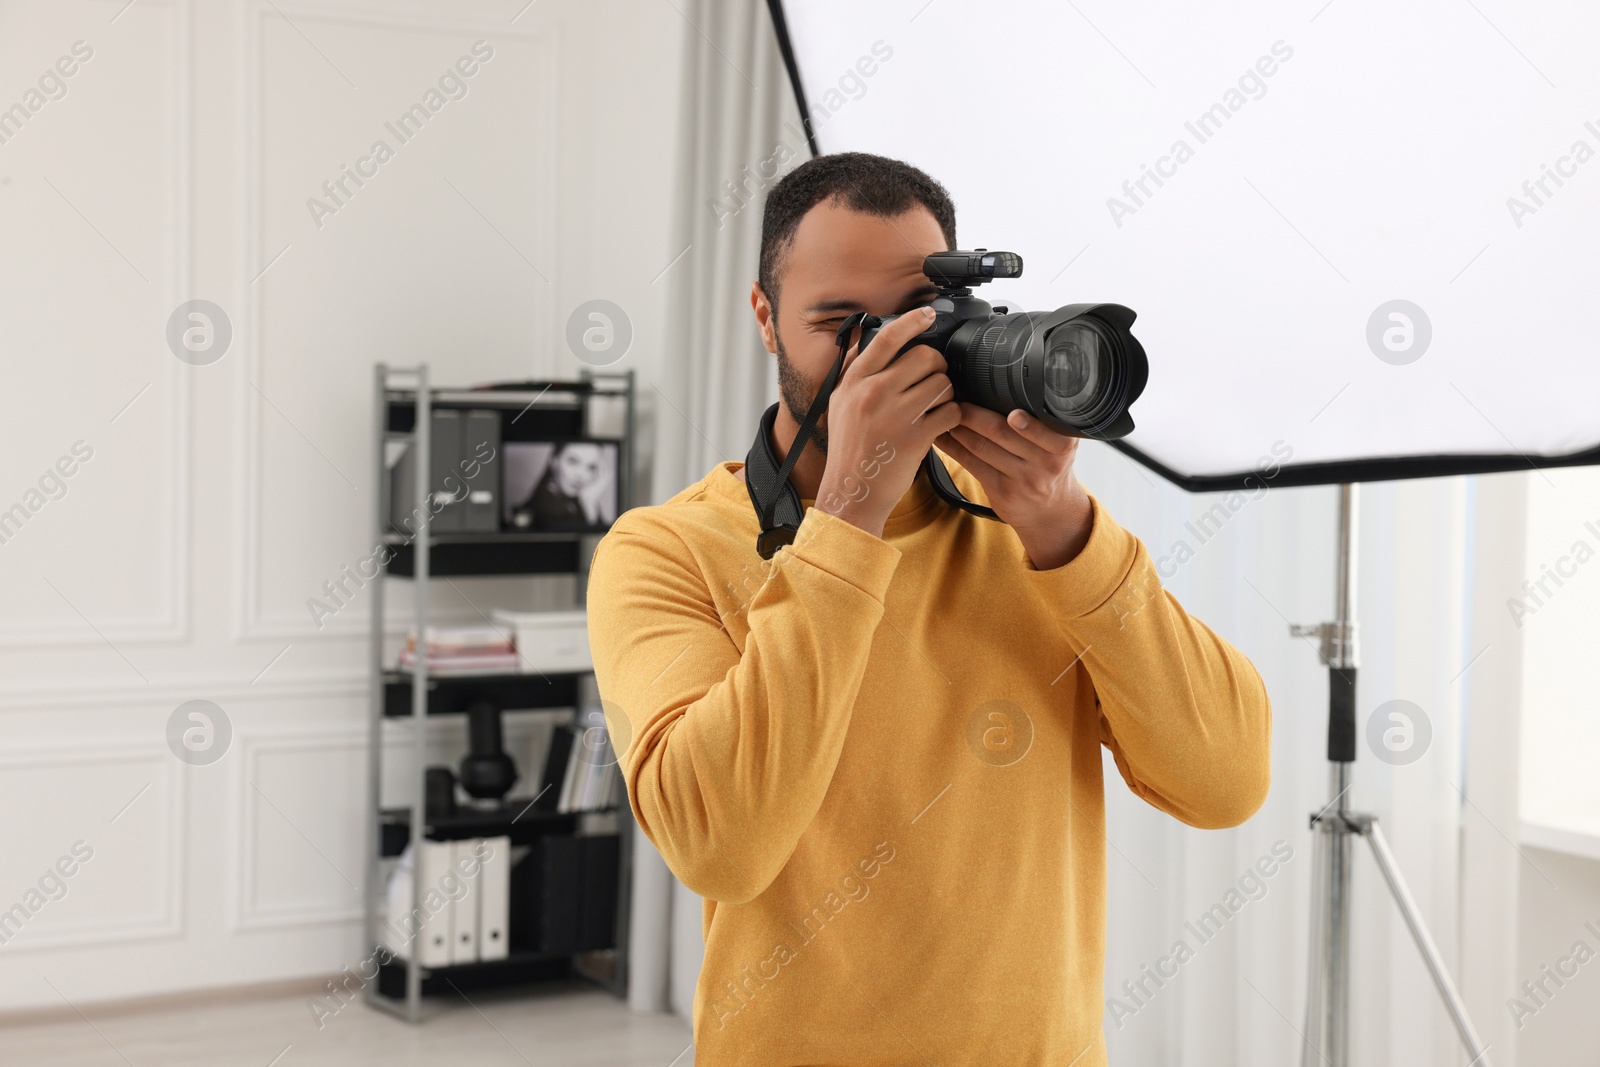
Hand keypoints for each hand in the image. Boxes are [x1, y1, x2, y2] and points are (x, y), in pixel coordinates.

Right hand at [816, 306, 961, 536]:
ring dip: (945, 393)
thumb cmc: (849, 448)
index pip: (888, 338)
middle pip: (925, 357)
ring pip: (942, 383)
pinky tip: (940, 423)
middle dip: (936, 366)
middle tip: (932, 379)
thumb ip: (855, 370)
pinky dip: (952, 416)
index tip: (927, 314)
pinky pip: (950, 411)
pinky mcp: (916, 437)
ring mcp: (896, 415)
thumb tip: (866, 334)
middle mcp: (873, 394)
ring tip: (934, 405)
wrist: (851, 491)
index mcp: (854, 382)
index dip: (912, 321)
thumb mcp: (840, 403)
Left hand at [935, 403, 1092, 569]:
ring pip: (981, 447)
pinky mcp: (1001, 491)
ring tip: (945, 414)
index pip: (1043, 432)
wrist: (1049, 510)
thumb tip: (1005, 388)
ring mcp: (1022, 480)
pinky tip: (942, 436)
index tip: (1011, 414)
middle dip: (973, 414)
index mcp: (1063, 446)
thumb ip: (1046, 423)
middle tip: (955, 400)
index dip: (1027, 424)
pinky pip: (971, 464)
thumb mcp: (1061, 444)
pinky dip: (953, 447)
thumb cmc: (1050, 465)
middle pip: (1001, 433)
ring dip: (959, 428)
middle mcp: (1045, 465)